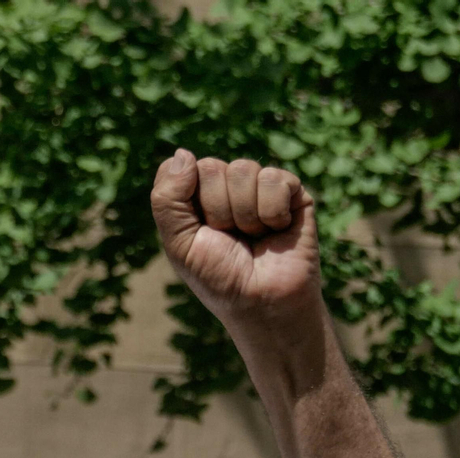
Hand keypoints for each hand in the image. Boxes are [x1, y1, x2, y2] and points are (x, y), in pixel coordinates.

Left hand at [150, 150, 320, 330]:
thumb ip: (167, 199)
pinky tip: (277, 230)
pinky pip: (275, 179)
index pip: (181, 168)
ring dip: (244, 215)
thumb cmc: (218, 277)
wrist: (262, 301)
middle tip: (229, 238)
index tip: (198, 230)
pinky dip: (271, 212)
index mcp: (194, 197)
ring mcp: (259, 186)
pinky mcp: (292, 190)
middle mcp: (226, 187)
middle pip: (210, 167)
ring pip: (243, 170)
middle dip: (216, 211)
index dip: (187, 199)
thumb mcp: (179, 243)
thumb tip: (182, 153)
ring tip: (252, 237)